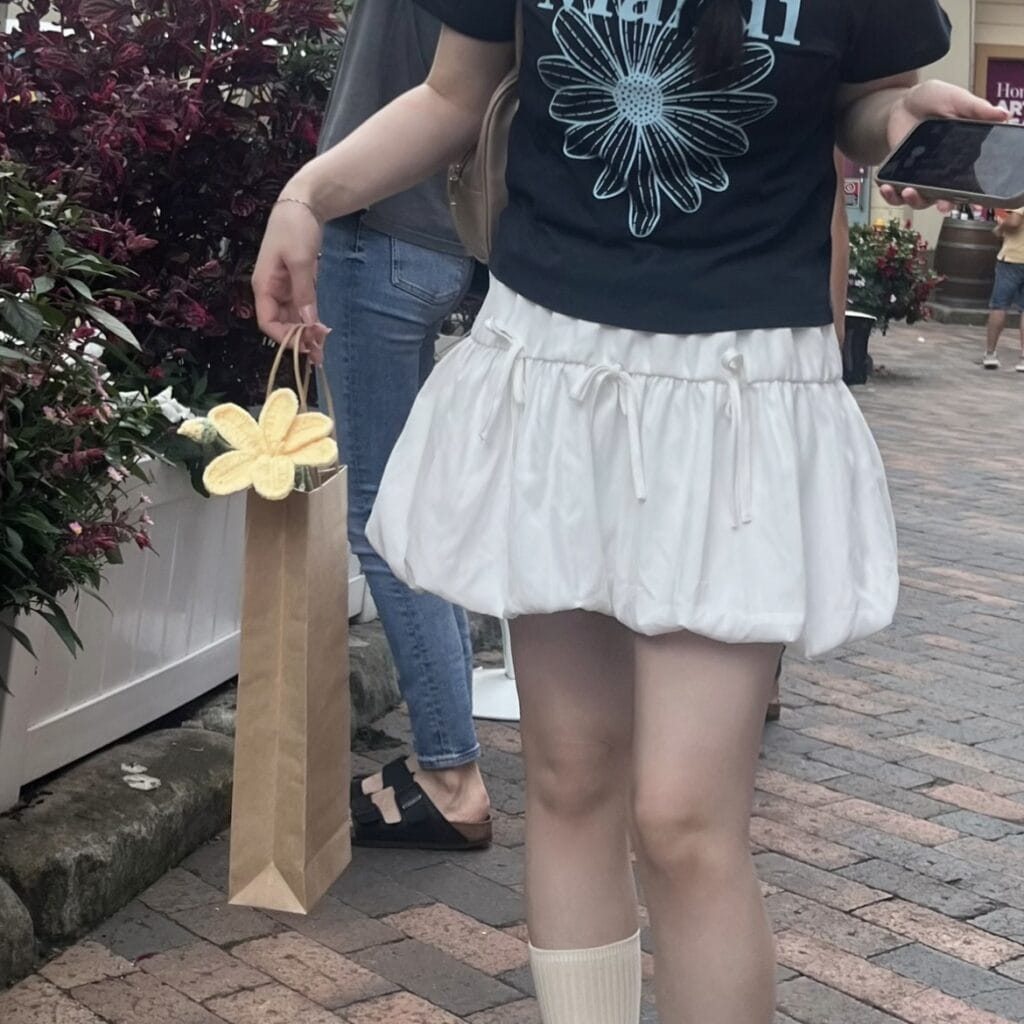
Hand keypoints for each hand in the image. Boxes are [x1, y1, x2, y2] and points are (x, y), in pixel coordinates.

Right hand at [252, 197, 329, 363]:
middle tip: (320, 353)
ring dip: (305, 334)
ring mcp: (283, 288)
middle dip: (298, 340)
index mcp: (263, 286)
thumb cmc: (295, 228)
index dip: (284, 338)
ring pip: (291, 319)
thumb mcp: (300, 260)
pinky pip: (300, 309)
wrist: (303, 203)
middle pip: (280, 324)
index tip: (305, 347)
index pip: (267, 322)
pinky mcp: (296, 284)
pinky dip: (310, 320)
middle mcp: (271, 290)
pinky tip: (321, 331)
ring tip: (322, 348)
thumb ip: (304, 293)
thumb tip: (307, 323)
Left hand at [880, 80, 1008, 210]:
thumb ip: (975, 108)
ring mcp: (920, 176)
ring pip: (919, 199)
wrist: (903, 102)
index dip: (971, 195)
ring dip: (914, 200)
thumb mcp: (955, 99)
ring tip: (907, 191)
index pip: (970, 181)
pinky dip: (890, 194)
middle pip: (945, 197)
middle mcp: (943, 172)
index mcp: (963, 157)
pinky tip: (886, 187)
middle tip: (941, 204)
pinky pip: (895, 193)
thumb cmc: (934, 99)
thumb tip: (1004, 114)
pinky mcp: (900, 175)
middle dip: (943, 204)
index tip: (972, 201)